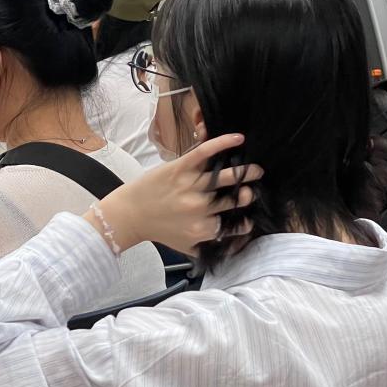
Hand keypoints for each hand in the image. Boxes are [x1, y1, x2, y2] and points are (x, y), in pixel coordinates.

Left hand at [84, 134, 261, 256]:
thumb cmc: (159, 229)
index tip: (251, 214)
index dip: (246, 220)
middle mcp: (199, 208)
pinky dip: (223, 143)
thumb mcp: (186, 246)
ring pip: (225, 177)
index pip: (234, 224)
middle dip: (248, 194)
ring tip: (256, 169)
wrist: (129, 214)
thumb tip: (235, 246)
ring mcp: (190, 185)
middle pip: (234, 199)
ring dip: (246, 172)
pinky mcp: (180, 167)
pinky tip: (239, 139)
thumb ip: (209, 247)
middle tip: (254, 188)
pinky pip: (205, 152)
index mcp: (202, 228)